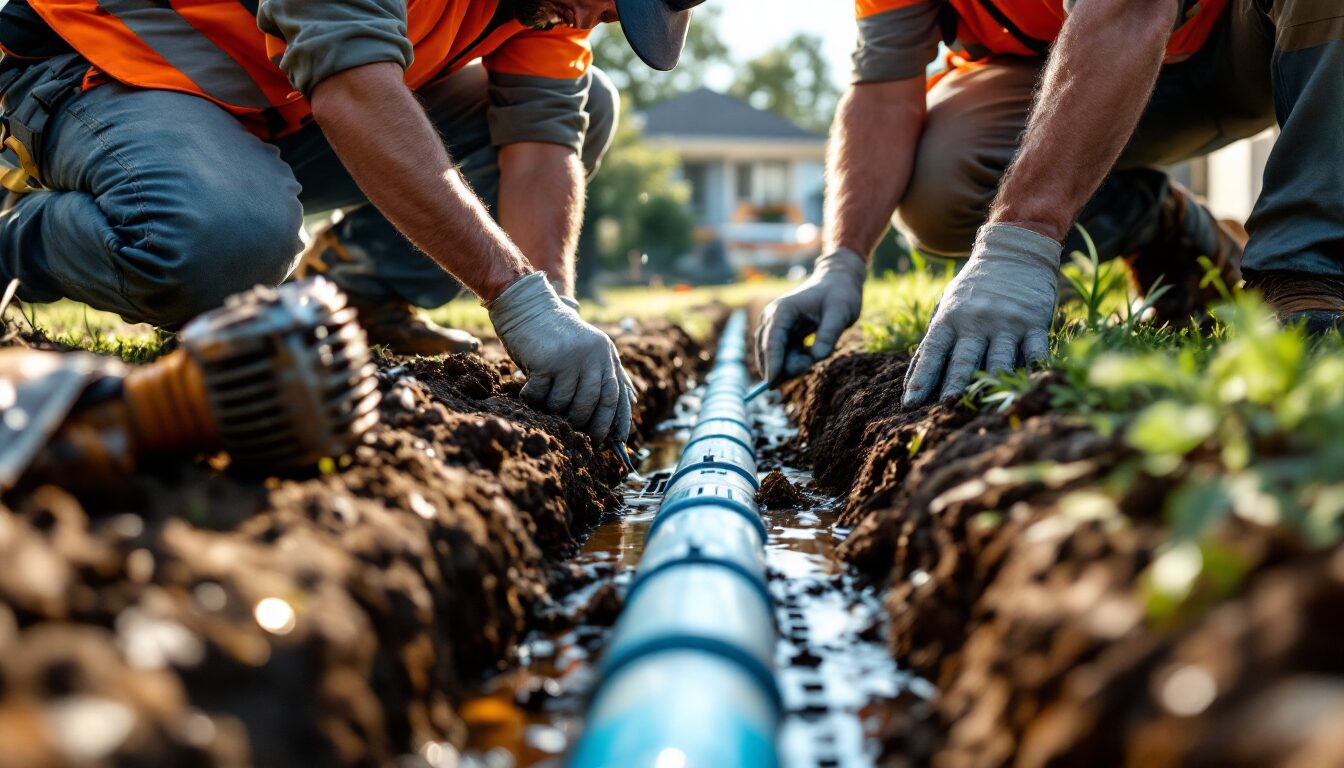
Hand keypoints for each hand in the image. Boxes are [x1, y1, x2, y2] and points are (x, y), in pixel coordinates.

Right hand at [487, 273, 634, 442]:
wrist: (528, 305)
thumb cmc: (555, 334)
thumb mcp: (588, 348)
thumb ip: (606, 372)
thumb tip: (631, 401)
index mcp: (605, 354)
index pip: (616, 395)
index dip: (618, 422)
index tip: (618, 443)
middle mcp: (593, 356)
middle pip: (592, 405)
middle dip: (585, 425)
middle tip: (577, 433)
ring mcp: (570, 358)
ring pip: (565, 404)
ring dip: (555, 411)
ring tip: (547, 406)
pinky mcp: (547, 361)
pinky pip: (542, 395)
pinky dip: (534, 400)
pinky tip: (530, 394)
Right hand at [755, 248, 866, 384]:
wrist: (837, 282)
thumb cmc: (840, 295)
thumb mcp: (841, 313)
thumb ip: (829, 334)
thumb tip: (816, 357)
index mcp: (782, 311)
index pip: (772, 342)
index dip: (772, 364)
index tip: (772, 384)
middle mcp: (772, 318)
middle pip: (767, 351)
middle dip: (785, 365)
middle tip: (809, 365)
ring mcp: (774, 325)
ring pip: (773, 356)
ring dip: (791, 362)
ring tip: (813, 352)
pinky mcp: (780, 333)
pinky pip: (782, 355)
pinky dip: (794, 359)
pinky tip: (809, 351)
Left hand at [902, 224, 1060, 407]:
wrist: (1013, 251)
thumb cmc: (973, 288)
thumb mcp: (946, 307)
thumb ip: (932, 342)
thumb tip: (912, 380)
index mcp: (950, 319)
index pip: (931, 352)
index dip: (920, 378)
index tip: (909, 403)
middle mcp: (976, 321)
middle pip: (964, 359)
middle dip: (955, 384)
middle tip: (946, 407)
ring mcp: (1007, 322)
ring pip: (999, 358)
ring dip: (991, 382)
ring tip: (984, 403)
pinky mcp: (1034, 322)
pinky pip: (1035, 349)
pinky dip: (1034, 366)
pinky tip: (1031, 382)